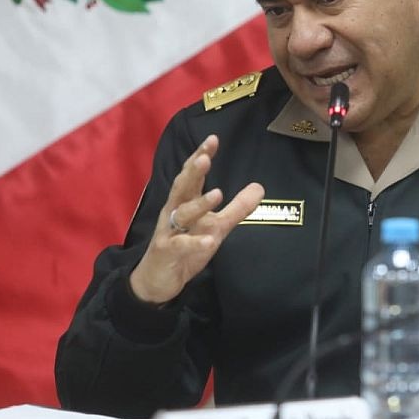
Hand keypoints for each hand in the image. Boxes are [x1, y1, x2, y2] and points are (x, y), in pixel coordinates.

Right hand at [129, 135, 263, 303]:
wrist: (158, 279)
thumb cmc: (186, 247)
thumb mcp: (216, 227)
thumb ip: (237, 208)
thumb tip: (259, 187)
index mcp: (185, 202)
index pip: (192, 175)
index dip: (201, 156)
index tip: (213, 139)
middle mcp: (174, 212)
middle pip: (183, 187)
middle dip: (193, 172)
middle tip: (205, 158)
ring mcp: (169, 231)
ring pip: (183, 214)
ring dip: (199, 204)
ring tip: (217, 193)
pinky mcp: (167, 252)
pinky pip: (181, 245)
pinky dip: (194, 242)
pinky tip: (208, 240)